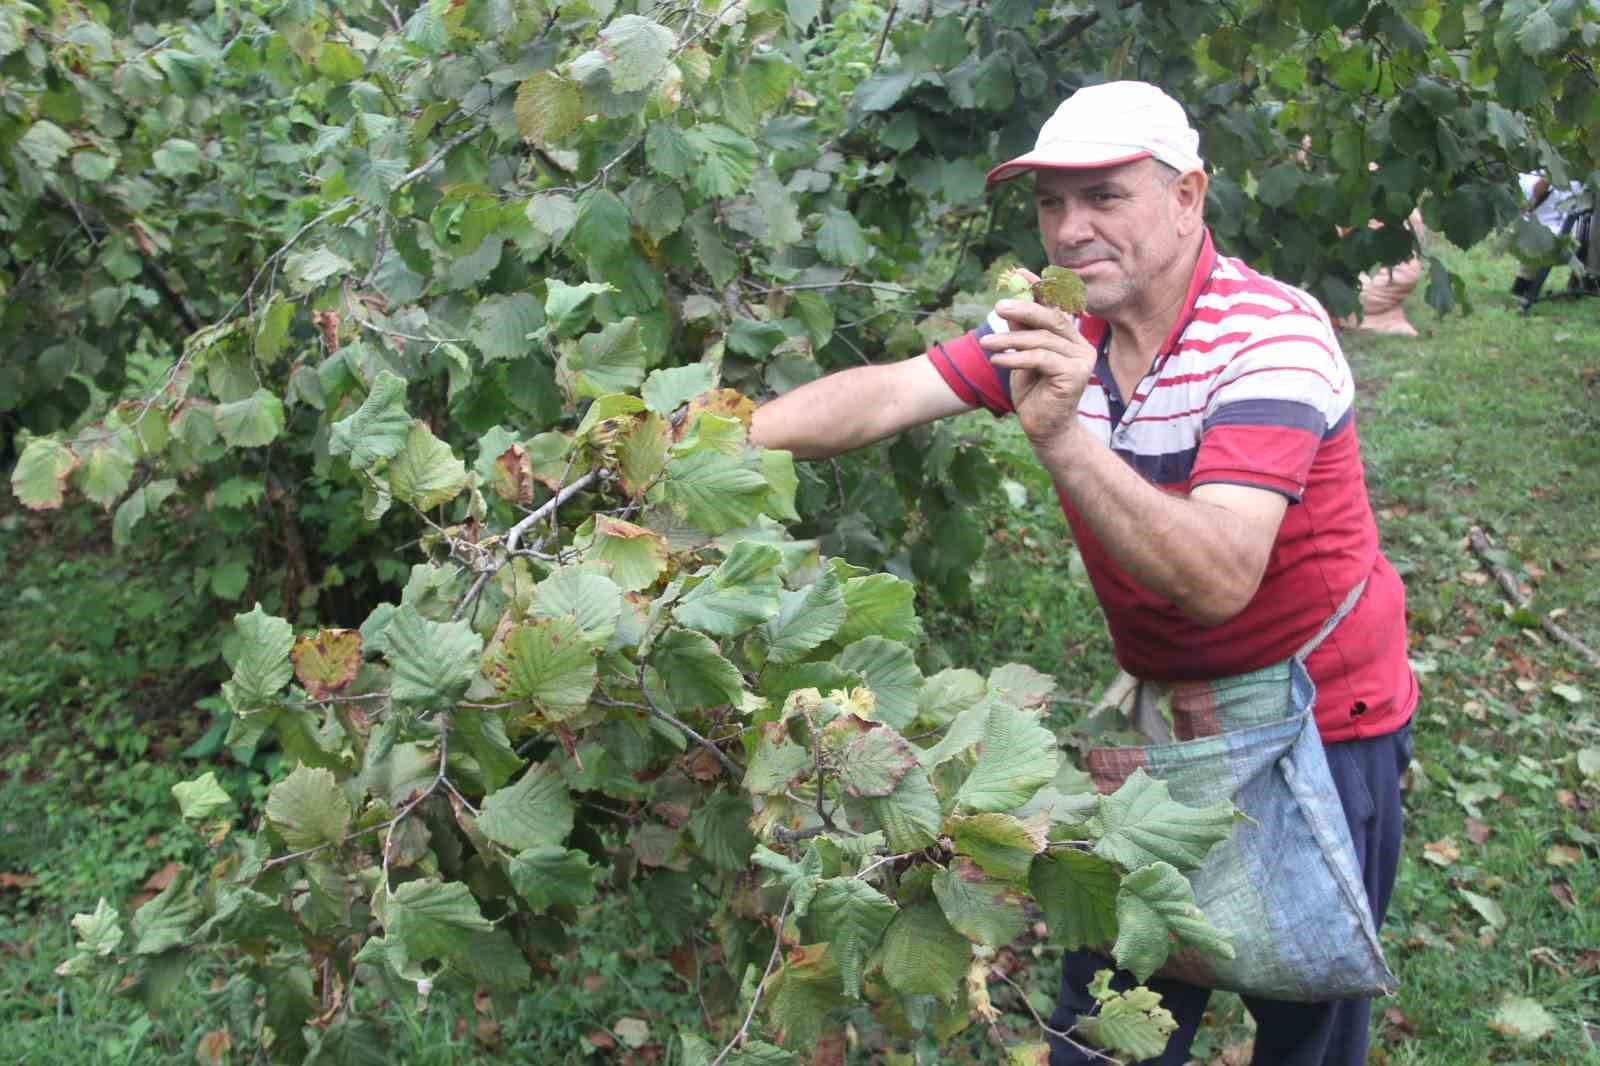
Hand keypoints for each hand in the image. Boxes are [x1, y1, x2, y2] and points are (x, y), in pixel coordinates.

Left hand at [979, 299, 1097, 447]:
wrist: (1045, 428)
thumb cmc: (1034, 392)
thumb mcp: (1022, 356)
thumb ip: (1020, 332)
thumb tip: (1008, 303)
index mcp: (1070, 338)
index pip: (1055, 307)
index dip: (1039, 288)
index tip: (1019, 272)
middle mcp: (1081, 346)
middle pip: (1051, 319)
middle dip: (1024, 309)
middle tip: (998, 306)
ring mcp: (1082, 360)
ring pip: (1042, 340)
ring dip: (1009, 340)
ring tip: (985, 345)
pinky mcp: (1076, 375)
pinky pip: (1041, 359)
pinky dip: (1016, 358)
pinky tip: (997, 360)